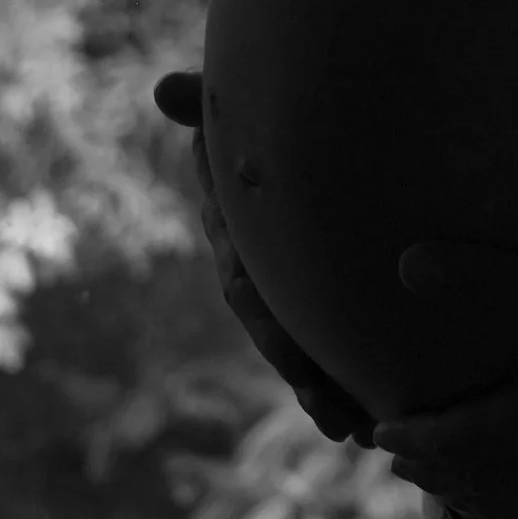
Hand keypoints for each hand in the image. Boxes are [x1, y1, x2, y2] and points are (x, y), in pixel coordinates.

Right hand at [151, 69, 377, 448]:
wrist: (325, 148)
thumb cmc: (283, 125)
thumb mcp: (250, 118)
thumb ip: (213, 106)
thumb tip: (164, 90)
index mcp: (236, 222)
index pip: (237, 255)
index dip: (245, 277)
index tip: (252, 295)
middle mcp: (251, 267)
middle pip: (264, 317)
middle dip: (286, 350)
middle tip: (310, 378)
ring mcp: (281, 298)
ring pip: (291, 351)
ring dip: (314, 388)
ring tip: (347, 423)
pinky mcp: (316, 321)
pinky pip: (319, 367)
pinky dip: (333, 400)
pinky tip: (353, 429)